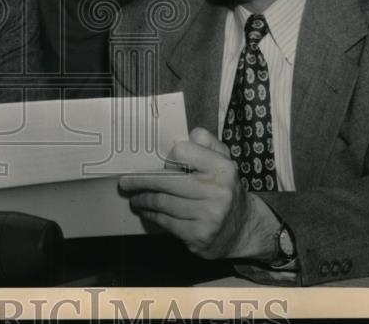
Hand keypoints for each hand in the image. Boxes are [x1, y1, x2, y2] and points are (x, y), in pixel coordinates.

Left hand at [118, 127, 279, 260]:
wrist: (243, 230)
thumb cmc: (226, 190)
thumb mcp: (224, 161)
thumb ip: (208, 143)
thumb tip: (190, 133)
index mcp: (222, 168)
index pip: (182, 153)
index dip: (169, 158)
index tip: (162, 164)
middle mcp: (216, 191)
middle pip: (166, 181)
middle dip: (140, 182)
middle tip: (125, 182)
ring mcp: (207, 216)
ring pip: (162, 203)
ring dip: (142, 200)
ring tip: (134, 198)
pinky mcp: (198, 236)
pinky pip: (166, 222)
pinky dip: (152, 216)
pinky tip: (147, 212)